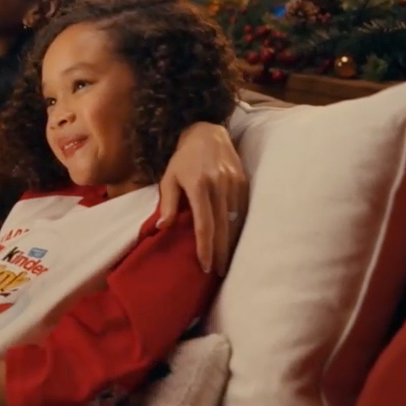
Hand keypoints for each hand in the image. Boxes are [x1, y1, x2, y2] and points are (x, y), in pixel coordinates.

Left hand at [159, 121, 248, 275]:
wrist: (206, 132)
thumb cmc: (182, 159)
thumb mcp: (168, 178)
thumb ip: (167, 203)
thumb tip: (161, 228)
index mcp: (199, 186)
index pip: (204, 224)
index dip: (205, 247)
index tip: (205, 266)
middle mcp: (219, 185)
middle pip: (223, 226)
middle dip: (222, 252)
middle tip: (219, 272)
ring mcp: (235, 183)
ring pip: (236, 220)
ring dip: (232, 242)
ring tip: (227, 262)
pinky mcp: (244, 181)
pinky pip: (243, 210)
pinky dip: (239, 227)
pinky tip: (234, 240)